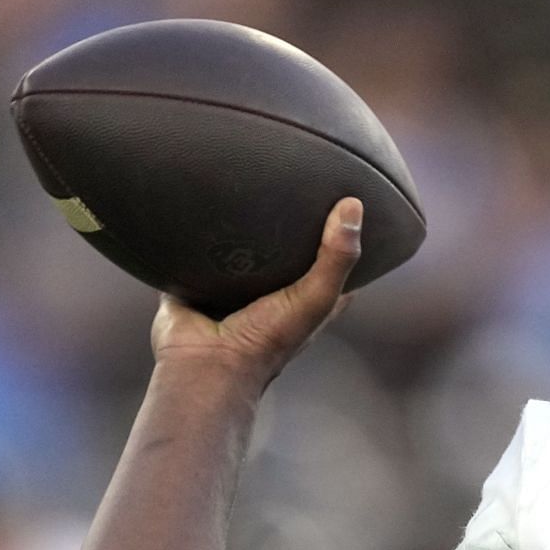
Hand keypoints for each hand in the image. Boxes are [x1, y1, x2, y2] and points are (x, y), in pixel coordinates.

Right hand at [151, 197, 362, 383]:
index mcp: (305, 301)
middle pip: (285, 254)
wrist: (205, 363)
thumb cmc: (267, 340)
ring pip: (239, 251)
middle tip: (291, 187)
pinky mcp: (195, 285)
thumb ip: (337, 257)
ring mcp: (230, 291)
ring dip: (239, 229)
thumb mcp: (316, 297)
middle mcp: (270, 295)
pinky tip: (198, 206)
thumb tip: (353, 207)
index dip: (342, 241)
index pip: (334, 268)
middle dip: (287, 227)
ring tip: (244, 186)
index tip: (346, 207)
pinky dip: (195, 236)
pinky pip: (195, 253)